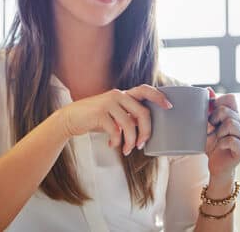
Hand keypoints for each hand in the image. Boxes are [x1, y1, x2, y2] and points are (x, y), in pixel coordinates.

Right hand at [57, 85, 172, 155]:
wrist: (71, 118)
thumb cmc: (96, 118)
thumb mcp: (114, 115)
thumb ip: (128, 117)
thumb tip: (144, 129)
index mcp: (123, 94)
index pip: (145, 90)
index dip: (159, 97)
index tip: (169, 107)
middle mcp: (118, 95)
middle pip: (143, 112)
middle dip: (146, 132)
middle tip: (141, 144)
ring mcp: (108, 103)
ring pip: (130, 124)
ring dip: (130, 141)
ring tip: (126, 150)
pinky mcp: (99, 113)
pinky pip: (116, 131)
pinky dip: (117, 141)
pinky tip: (112, 145)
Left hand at [205, 88, 239, 180]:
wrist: (216, 166)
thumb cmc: (211, 144)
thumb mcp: (207, 125)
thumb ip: (209, 108)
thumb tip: (209, 90)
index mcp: (233, 115)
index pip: (231, 98)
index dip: (218, 103)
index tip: (209, 114)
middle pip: (226, 111)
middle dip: (213, 120)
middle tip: (208, 130)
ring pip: (230, 124)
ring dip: (217, 132)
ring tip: (214, 140)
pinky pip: (231, 140)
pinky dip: (221, 143)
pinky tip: (218, 147)